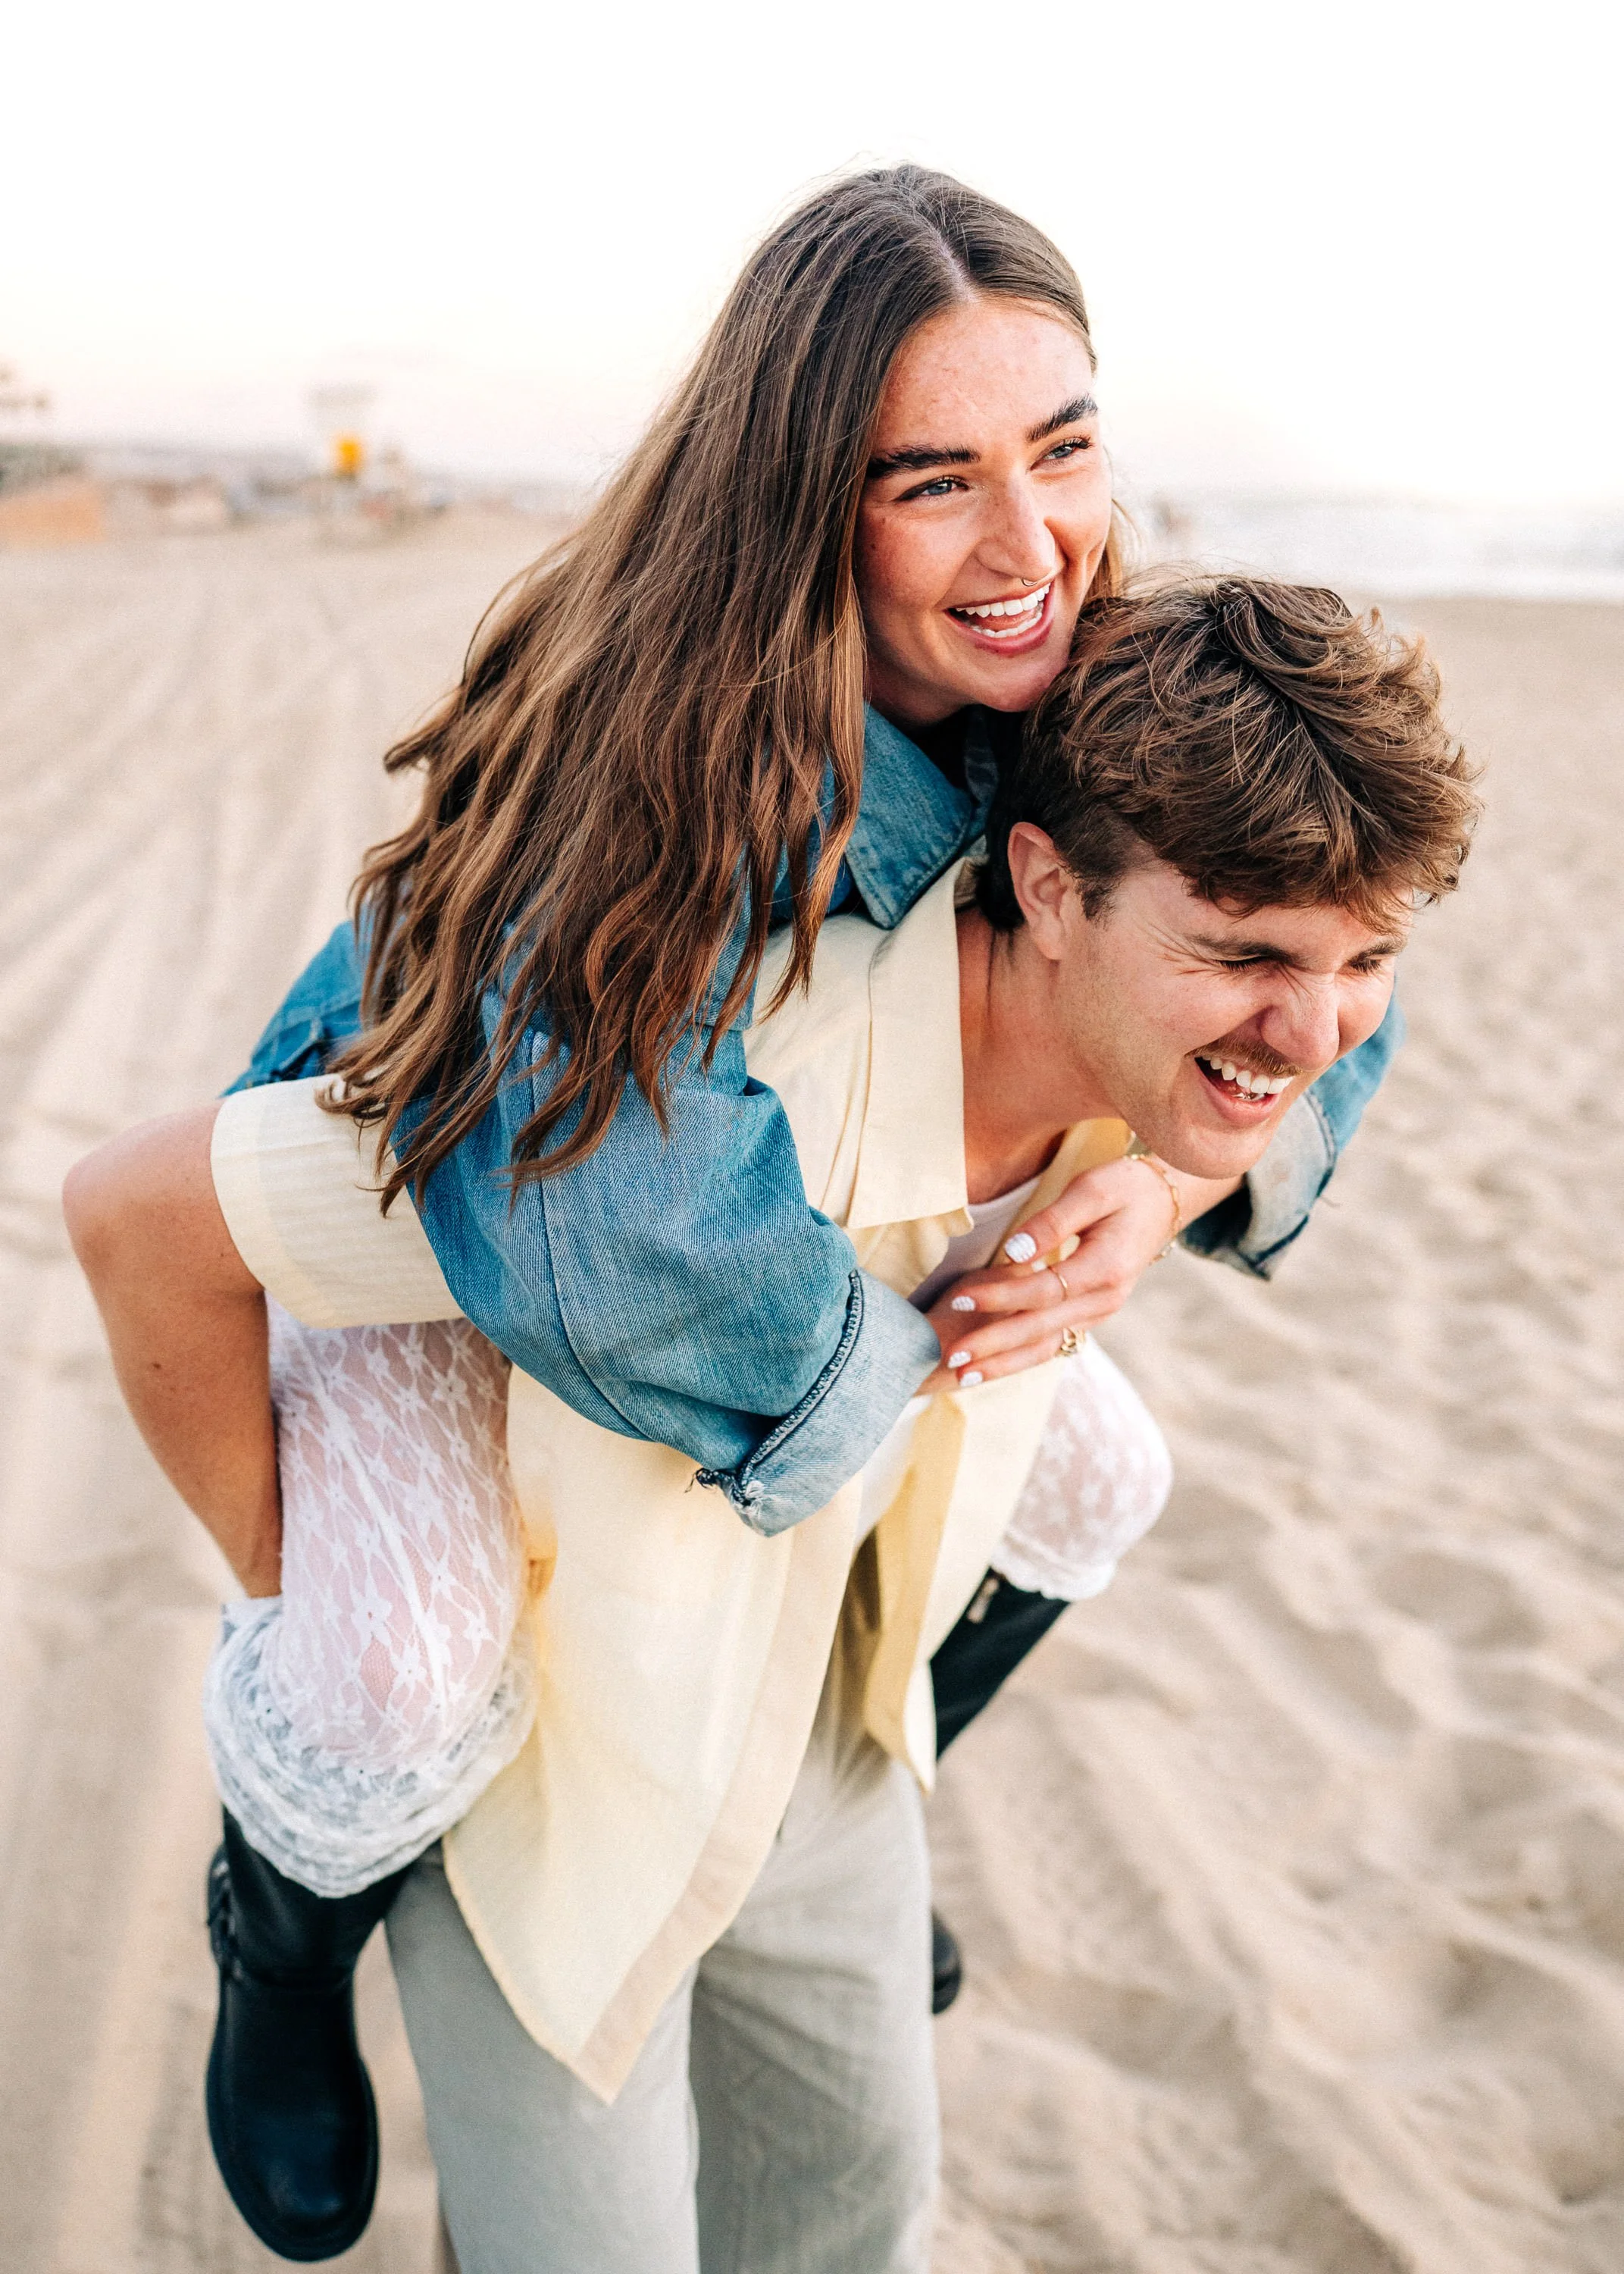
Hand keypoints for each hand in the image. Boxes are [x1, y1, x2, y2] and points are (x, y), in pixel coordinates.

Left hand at [918, 1154, 1207, 1393]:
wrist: (1162, 1202)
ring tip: (962, 1377)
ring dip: (1004, 1363)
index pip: (1042, 1291)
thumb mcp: (1091, 1190)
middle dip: (994, 1345)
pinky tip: (990, 1367)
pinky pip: (1053, 1341)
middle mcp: (1104, 1300)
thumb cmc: (1124, 1188)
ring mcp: (1100, 1312)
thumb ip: (1053, 1222)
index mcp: (1105, 1269)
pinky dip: (1020, 1357)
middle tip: (951, 1357)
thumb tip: (1015, 1253)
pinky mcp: (1091, 1313)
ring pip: (1047, 1345)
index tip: (960, 1300)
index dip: (1000, 1297)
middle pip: (1040, 1329)